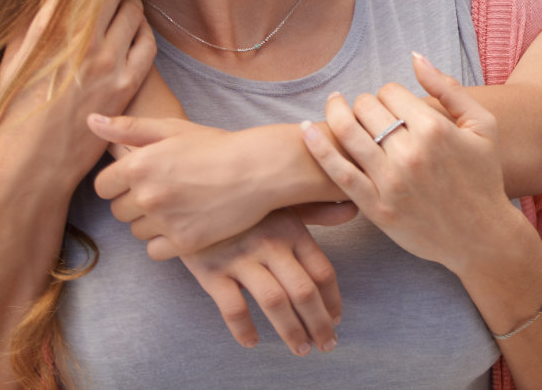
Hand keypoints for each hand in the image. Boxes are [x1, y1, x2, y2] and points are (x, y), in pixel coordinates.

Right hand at [0, 0, 155, 189]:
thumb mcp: (12, 62)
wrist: (33, 164)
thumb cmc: (14, 114)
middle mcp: (83, 44)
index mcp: (50, 33)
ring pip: (132, 13)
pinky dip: (143, 29)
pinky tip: (136, 26)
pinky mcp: (126, 84)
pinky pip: (146, 44)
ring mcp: (109, 64)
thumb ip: (30, 26)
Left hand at [90, 116, 286, 257]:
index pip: (103, 187)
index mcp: (138, 165)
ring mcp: (165, 221)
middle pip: (118, 211)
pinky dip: (166, 242)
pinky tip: (185, 223)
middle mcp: (147, 195)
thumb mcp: (172, 129)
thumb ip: (128, 128)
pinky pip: (154, 251)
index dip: (120, 182)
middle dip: (136, 202)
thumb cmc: (216, 146)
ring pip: (136, 232)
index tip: (143, 177)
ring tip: (180, 204)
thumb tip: (89, 121)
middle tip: (167, 189)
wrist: (260, 169)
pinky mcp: (183, 243)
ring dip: (151, 222)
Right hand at [178, 208, 341, 355]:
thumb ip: (317, 210)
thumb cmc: (242, 201)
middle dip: (319, 324)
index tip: (336, 319)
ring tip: (301, 349)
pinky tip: (252, 341)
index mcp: (291, 230)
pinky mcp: (211, 271)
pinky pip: (232, 307)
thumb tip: (352, 209)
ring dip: (291, 331)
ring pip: (274, 303)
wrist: (189, 192)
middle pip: (304, 292)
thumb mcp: (280, 200)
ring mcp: (240, 258)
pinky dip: (244, 329)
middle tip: (327, 344)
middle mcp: (270, 244)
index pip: (322, 272)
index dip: (333, 300)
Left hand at [299, 53, 525, 275]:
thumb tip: (415, 57)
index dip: (389, 93)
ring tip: (335, 107)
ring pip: (349, 133)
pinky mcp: (376, 208)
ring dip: (337, 114)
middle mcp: (410, 153)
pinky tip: (308, 131)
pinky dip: (320, 148)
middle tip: (370, 112)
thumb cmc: (483, 176)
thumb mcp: (481, 125)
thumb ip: (448, 88)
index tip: (394, 105)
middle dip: (364, 103)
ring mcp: (391, 182)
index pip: (390, 92)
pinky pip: (339, 173)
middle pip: (366, 108)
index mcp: (435, 129)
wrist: (481, 235)